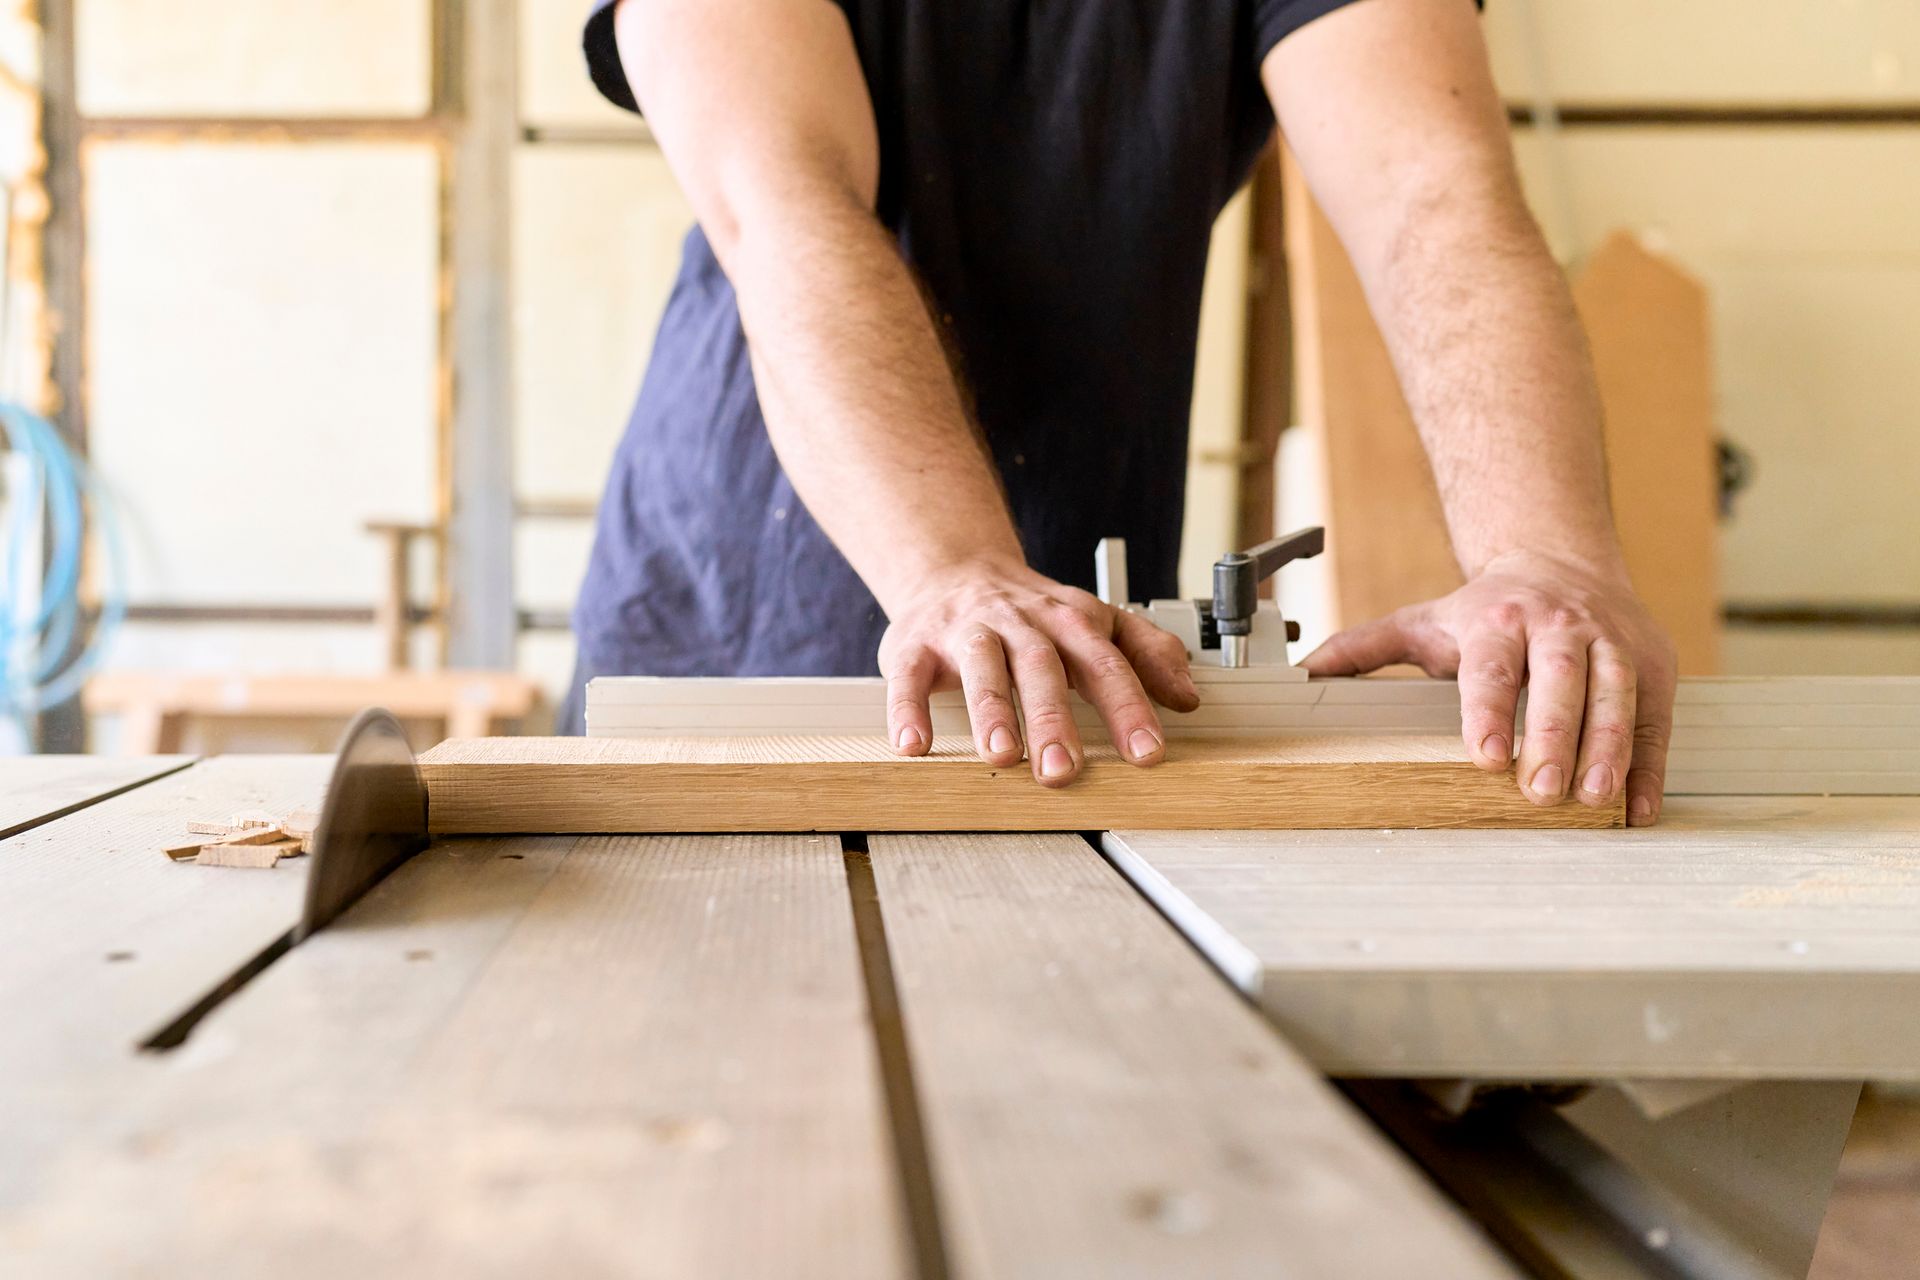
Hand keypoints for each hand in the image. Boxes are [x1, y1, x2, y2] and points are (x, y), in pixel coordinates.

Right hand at [878, 558, 1199, 786]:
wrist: (956, 569)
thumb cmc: (1031, 612)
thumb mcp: (1097, 621)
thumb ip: (1147, 654)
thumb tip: (1188, 696)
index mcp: (1071, 623)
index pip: (1106, 665)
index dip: (1128, 708)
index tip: (1147, 753)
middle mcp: (1021, 624)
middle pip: (1043, 669)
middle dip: (1053, 719)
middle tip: (1063, 770)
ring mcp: (966, 632)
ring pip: (982, 668)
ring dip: (992, 710)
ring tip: (1001, 755)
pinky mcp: (916, 646)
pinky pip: (909, 677)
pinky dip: (910, 710)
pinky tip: (915, 745)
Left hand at [1300, 549, 1676, 825]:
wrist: (1562, 560)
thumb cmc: (1487, 608)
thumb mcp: (1423, 620)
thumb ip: (1364, 648)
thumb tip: (1305, 672)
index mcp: (1499, 619)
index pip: (1492, 667)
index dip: (1488, 711)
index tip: (1486, 757)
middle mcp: (1560, 626)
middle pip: (1560, 679)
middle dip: (1552, 735)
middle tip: (1541, 789)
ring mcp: (1612, 642)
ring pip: (1616, 693)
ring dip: (1608, 748)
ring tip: (1594, 797)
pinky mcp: (1652, 665)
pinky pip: (1655, 716)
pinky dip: (1649, 764)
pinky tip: (1637, 805)